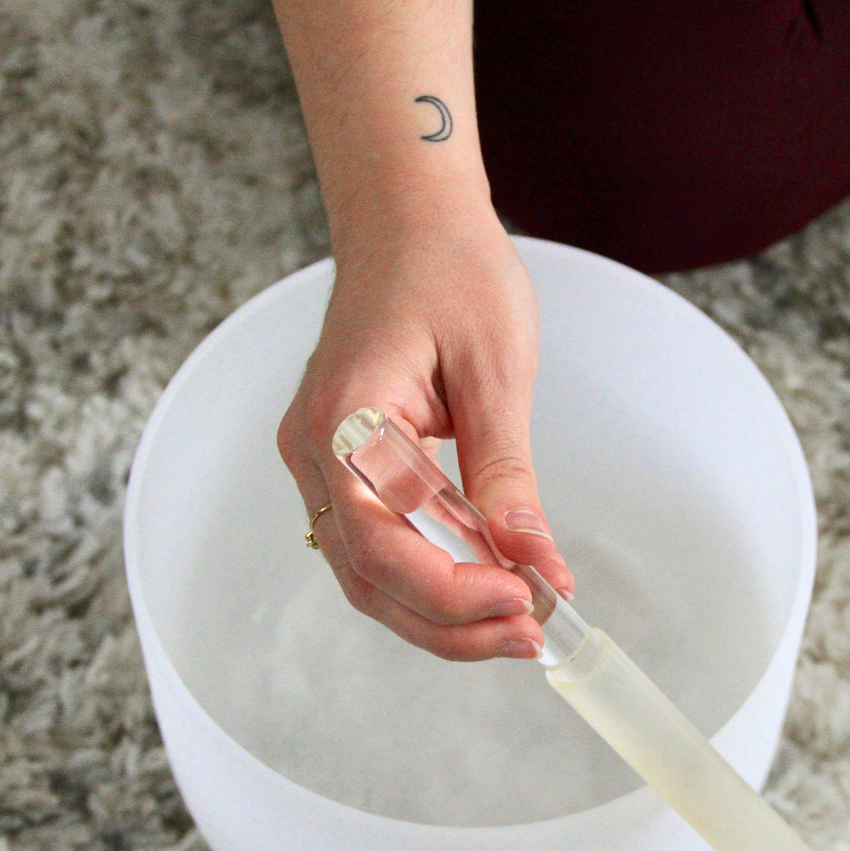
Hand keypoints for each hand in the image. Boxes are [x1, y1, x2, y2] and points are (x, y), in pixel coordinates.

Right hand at [278, 207, 574, 660]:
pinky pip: (376, 541)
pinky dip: (428, 575)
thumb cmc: (450, 270)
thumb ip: (506, 476)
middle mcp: (313, 451)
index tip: (524, 600)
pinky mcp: (341, 461)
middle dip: (450, 622)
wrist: (409, 218)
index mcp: (343, 422)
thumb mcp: (495, 372)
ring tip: (516, 620)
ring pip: (368, 573)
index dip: (451, 592)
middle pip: (368, 578)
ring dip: (440, 611)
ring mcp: (319, 459)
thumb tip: (536, 565)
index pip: (382, 546)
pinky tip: (486, 580)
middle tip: (530, 633)